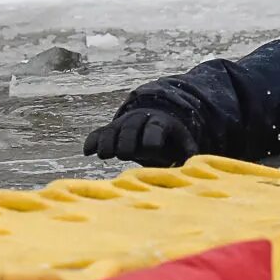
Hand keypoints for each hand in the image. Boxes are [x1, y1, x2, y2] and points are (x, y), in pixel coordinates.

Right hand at [82, 109, 196, 165]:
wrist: (153, 117)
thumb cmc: (169, 138)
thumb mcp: (182, 141)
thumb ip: (187, 150)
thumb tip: (192, 162)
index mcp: (159, 123)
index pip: (155, 128)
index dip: (152, 138)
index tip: (150, 151)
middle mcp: (139, 120)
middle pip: (131, 128)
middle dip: (127, 140)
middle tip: (125, 154)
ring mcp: (122, 124)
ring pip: (112, 130)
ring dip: (107, 142)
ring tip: (103, 155)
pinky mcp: (110, 130)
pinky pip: (98, 133)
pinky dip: (92, 141)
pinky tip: (87, 152)